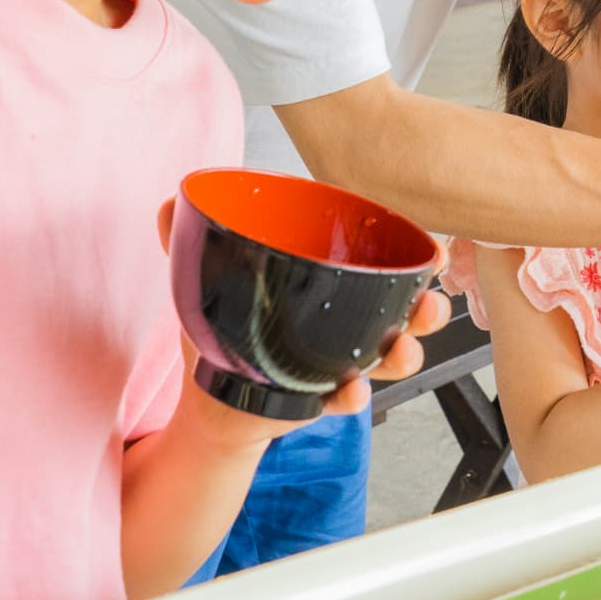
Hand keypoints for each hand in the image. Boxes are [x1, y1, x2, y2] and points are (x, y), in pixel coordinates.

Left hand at [156, 198, 447, 429]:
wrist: (209, 397)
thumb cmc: (224, 329)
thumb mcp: (211, 278)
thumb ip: (189, 241)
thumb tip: (168, 202)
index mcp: (330, 279)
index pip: (383, 259)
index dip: (415, 256)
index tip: (432, 253)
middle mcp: (346, 317)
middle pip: (404, 309)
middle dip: (427, 310)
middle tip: (427, 309)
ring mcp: (340, 358)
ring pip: (390, 355)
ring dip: (404, 354)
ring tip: (398, 353)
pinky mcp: (322, 396)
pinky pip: (347, 397)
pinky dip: (351, 396)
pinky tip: (346, 392)